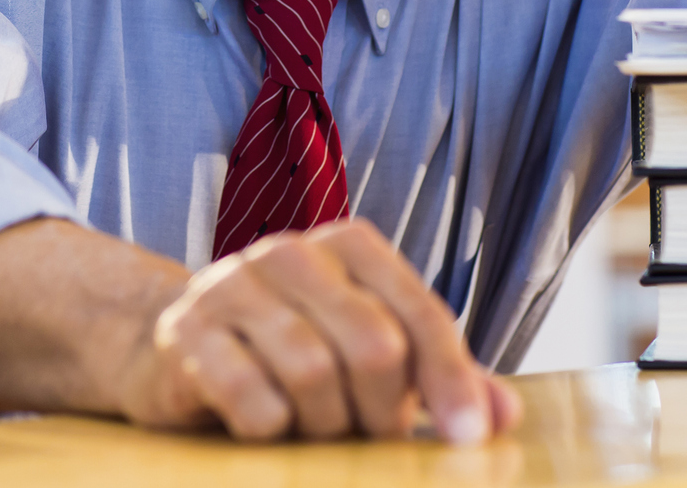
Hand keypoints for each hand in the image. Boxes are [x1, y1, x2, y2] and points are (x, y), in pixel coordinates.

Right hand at [114, 219, 518, 443]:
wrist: (181, 347)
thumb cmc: (295, 350)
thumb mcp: (369, 355)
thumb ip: (436, 377)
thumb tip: (505, 415)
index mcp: (346, 245)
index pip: (418, 312)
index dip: (451, 378)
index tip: (470, 438)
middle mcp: (288, 251)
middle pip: (373, 343)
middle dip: (384, 410)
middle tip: (374, 439)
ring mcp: (230, 284)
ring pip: (312, 370)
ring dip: (326, 424)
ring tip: (318, 432)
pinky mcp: (185, 330)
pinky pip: (251, 395)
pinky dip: (271, 426)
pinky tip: (268, 427)